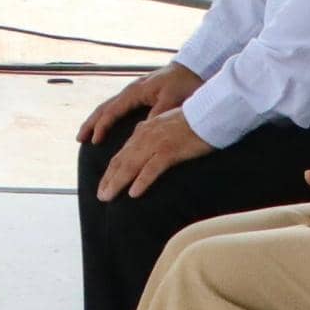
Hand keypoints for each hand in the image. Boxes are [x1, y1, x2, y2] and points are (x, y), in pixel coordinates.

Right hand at [75, 63, 198, 148]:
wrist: (194, 67)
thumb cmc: (184, 82)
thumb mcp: (172, 100)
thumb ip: (156, 114)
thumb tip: (141, 131)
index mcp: (135, 92)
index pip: (112, 111)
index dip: (102, 127)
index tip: (94, 141)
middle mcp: (130, 91)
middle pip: (104, 107)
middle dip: (91, 123)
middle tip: (79, 139)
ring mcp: (134, 92)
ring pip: (109, 106)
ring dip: (97, 120)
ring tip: (88, 134)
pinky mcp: (140, 94)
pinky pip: (118, 106)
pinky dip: (108, 116)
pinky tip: (108, 124)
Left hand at [94, 101, 217, 201]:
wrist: (209, 112)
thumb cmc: (193, 121)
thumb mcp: (165, 124)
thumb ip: (152, 133)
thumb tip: (144, 141)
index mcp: (144, 131)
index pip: (122, 154)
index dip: (111, 170)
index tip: (104, 184)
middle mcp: (145, 137)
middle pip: (121, 161)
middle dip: (108, 179)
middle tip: (100, 196)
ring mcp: (156, 144)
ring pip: (131, 165)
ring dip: (117, 182)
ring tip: (107, 196)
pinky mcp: (170, 151)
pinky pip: (152, 168)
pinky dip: (142, 181)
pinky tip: (133, 193)